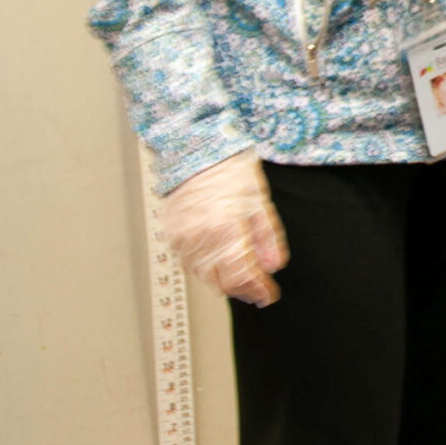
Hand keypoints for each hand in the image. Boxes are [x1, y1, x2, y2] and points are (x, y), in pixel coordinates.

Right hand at [158, 150, 288, 306]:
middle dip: (242, 288)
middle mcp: (199, 239)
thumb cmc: (230, 171)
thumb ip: (268, 238)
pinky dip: (205, 267)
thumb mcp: (260, 202)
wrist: (199, 150)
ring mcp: (182, 238)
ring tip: (241, 273)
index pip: (241, 277)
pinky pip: (189, 263)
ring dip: (223, 279)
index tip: (268, 294)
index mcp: (224, 230)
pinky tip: (219, 259)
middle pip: (221, 283)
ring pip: (203, 276)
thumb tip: (273, 266)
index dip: (257, 290)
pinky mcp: (172, 235)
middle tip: (258, 285)